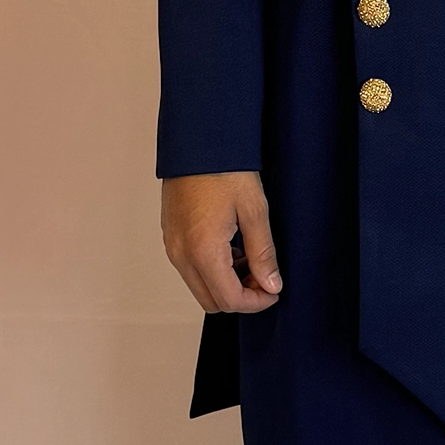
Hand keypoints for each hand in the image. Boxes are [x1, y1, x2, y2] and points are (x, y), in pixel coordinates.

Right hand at [161, 171, 281, 314]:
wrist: (197, 142)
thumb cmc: (225, 169)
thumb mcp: (254, 211)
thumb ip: (263, 253)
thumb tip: (271, 285)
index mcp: (203, 250)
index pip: (229, 300)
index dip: (256, 302)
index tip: (274, 290)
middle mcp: (181, 254)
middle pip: (212, 302)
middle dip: (241, 297)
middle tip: (263, 276)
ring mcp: (172, 246)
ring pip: (200, 287)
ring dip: (226, 284)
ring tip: (249, 257)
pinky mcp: (170, 238)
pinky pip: (190, 270)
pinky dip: (212, 270)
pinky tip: (231, 247)